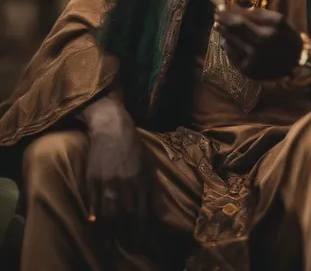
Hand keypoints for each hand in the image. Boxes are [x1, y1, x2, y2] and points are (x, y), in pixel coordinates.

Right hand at [82, 96, 146, 242]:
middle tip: (126, 245)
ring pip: (107, 213)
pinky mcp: (92, 179)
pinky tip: (95, 225)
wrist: (112, 129)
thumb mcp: (149, 164)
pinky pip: (92, 203)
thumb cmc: (134, 146)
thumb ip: (151, 188)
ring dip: (109, 231)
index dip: (140, 231)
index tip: (139, 242)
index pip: (141, 213)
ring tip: (110, 242)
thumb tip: (155, 211)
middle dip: (125, 234)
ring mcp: (107, 182)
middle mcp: (124, 183)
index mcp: (140, 180)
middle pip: (124, 217)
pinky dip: (94, 217)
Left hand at [215, 2, 301, 80]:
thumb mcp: (279, 21)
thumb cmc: (287, 38)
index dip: (228, 12)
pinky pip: (231, 54)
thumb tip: (238, 9)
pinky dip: (227, 45)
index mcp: (269, 30)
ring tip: (220, 25)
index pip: (241, 19)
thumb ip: (259, 14)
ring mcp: (252, 59)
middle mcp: (260, 45)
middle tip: (216, 13)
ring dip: (223, 31)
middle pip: (233, 29)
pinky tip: (228, 40)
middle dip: (223, 20)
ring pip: (229, 41)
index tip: (219, 5)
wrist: (295, 63)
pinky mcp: (247, 70)